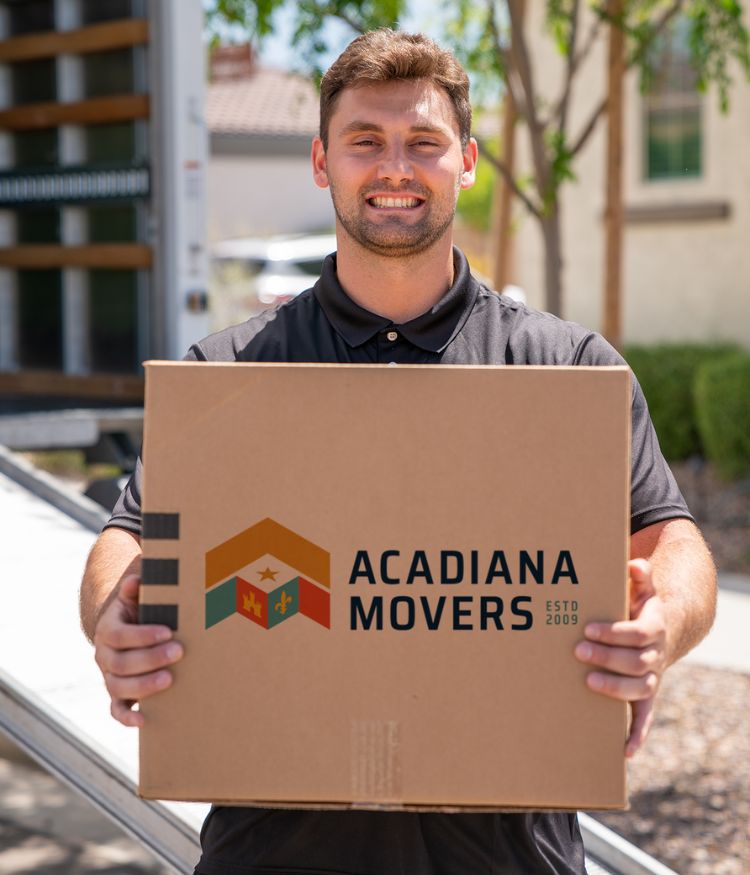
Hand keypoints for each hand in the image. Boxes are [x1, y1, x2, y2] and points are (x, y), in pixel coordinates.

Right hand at [93, 573, 183, 726]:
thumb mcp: (135, 597)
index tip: (167, 632)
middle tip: (179, 652)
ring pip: (119, 687)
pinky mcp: (117, 695)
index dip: (142, 635)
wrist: (124, 632)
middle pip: (122, 663)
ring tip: (169, 680)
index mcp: (108, 630)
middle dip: (151, 659)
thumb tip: (135, 581)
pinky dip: (126, 718)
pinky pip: (116, 710)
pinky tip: (144, 719)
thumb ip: (135, 589)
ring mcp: (109, 677)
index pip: (120, 635)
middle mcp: (104, 655)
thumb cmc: (138, 612)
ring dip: (144, 686)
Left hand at [574, 558, 667, 757]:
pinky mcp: (646, 694)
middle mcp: (655, 654)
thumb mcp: (642, 587)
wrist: (663, 629)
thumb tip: (634, 564)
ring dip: (615, 689)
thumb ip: (639, 575)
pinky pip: (645, 717)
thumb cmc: (640, 606)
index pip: (637, 633)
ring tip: (587, 681)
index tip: (588, 628)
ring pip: (640, 688)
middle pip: (636, 661)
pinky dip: (638, 734)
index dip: (614, 632)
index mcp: (653, 627)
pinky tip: (624, 750)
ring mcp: (652, 676)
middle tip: (578, 650)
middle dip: (607, 657)